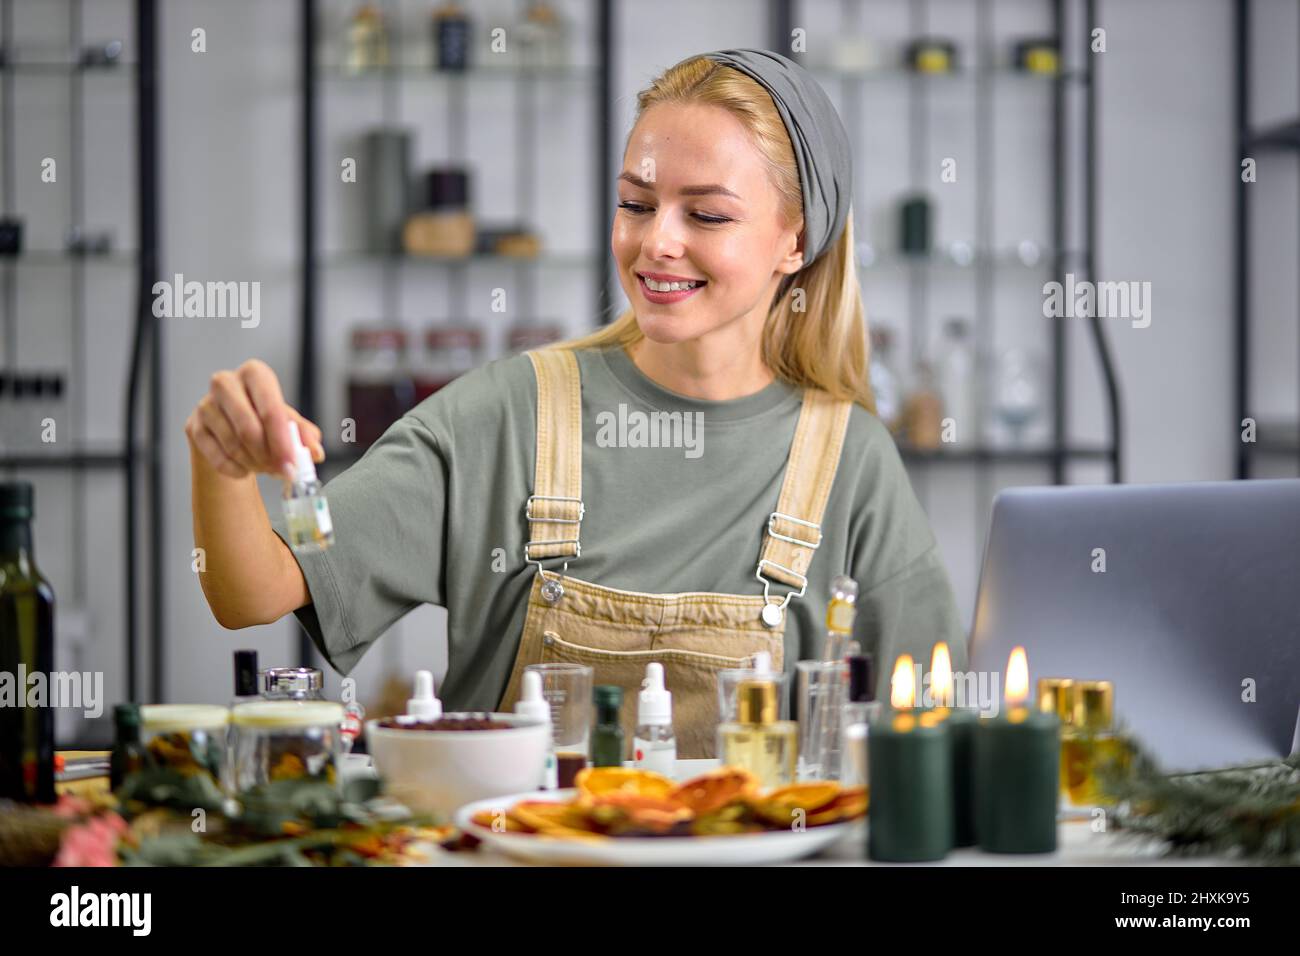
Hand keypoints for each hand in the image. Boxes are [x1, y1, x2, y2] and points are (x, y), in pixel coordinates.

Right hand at [185, 359, 324, 479]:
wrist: (230, 427)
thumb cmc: (263, 419)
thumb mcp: (288, 422)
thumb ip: (304, 435)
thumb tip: (314, 453)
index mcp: (255, 374)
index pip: (270, 409)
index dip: (283, 441)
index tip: (293, 464)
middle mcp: (226, 383)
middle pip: (248, 428)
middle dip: (268, 456)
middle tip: (282, 472)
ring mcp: (205, 405)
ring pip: (233, 445)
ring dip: (255, 464)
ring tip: (267, 467)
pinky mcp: (193, 427)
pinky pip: (218, 458)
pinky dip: (237, 470)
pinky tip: (247, 469)